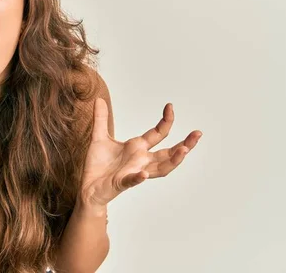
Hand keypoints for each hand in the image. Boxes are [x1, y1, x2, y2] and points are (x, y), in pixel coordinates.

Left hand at [79, 98, 201, 207]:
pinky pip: (133, 180)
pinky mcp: (122, 182)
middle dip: (184, 144)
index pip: (158, 134)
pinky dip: (138, 177)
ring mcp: (134, 172)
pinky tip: (143, 173)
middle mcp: (141, 160)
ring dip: (173, 161)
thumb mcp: (99, 137)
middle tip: (197, 134)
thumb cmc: (97, 165)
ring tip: (183, 150)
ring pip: (159, 169)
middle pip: (168, 154)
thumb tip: (100, 99)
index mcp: (137, 148)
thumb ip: (100, 119)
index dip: (166, 121)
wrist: (87, 186)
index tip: (170, 107)